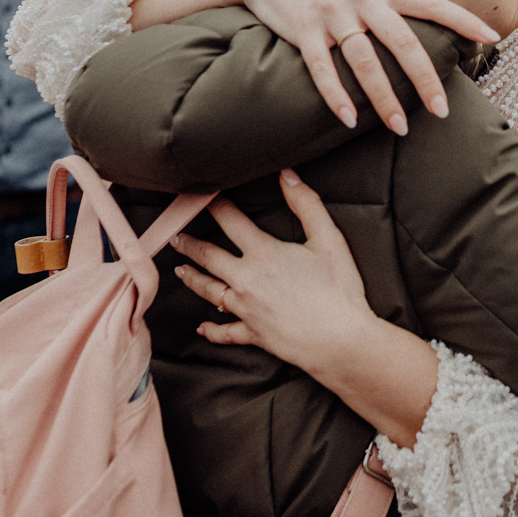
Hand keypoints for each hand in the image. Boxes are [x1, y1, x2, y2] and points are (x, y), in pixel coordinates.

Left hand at [169, 169, 439, 447]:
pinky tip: (202, 328)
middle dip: (190, 244)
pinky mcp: (253, 334)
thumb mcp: (329, 239)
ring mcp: (246, 309)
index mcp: (263, 253)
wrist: (342, 341)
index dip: (215, 206)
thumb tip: (287, 175)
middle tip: (174, 236)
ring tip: (180, 269)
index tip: (201, 195)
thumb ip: (306, 204)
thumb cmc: (339, 289)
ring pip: (209, 291)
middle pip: (209, 257)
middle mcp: (246, 280)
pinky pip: (225, 332)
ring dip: (192, 279)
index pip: (231, 221)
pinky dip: (212, 330)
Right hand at [229, 0, 498, 134]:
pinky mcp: (303, 30)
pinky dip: (336, 96)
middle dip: (424, 79)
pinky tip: (349, 121)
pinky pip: (321, 68)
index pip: (432, 4)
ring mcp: (332, 15)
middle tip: (441, 111)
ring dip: (383, 98)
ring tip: (400, 128)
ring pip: (364, 61)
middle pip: (402, 42)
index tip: (492, 39)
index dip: (463, 20)